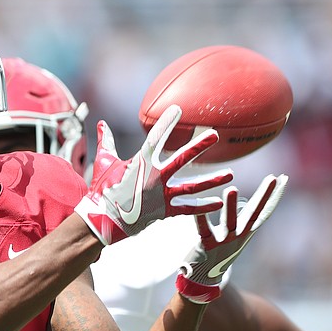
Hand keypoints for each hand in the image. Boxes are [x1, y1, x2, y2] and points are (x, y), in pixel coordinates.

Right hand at [74, 105, 233, 245]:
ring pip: (192, 186)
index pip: (156, 138)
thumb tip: (101, 124)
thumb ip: (106, 142)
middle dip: (199, 146)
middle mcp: (154, 177)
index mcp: (140, 162)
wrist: (102, 220)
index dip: (167, 123)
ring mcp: (161, 195)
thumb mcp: (104, 163)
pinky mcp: (164, 212)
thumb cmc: (102, 189)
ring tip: (230, 174)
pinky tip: (218, 203)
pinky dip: (203, 207)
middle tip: (215, 135)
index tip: (177, 109)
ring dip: (212, 180)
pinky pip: (188, 209)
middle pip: (181, 158)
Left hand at [176, 173, 288, 303]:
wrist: (204, 277)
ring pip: (230, 222)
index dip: (273, 195)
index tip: (283, 178)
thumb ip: (238, 214)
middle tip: (273, 179)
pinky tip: (199, 209)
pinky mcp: (205, 246)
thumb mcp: (233, 232)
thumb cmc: (219, 248)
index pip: (263, 210)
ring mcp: (223, 241)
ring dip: (232, 207)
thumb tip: (243, 195)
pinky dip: (201, 220)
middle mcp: (238, 235)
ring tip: (232, 189)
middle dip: (264, 196)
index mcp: (245, 230)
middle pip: (254, 214)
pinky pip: (204, 231)